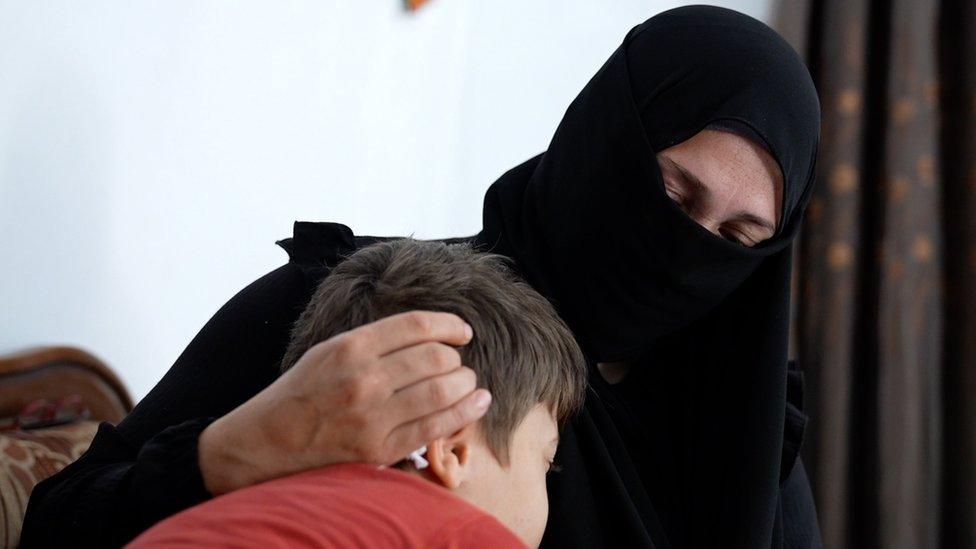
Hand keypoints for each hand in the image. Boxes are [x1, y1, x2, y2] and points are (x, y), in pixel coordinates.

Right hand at [198, 310, 490, 494]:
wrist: (265, 443)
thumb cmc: (301, 393)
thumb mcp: (330, 351)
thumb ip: (375, 341)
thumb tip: (429, 334)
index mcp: (350, 347)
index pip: (415, 325)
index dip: (449, 324)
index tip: (462, 330)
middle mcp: (363, 379)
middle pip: (435, 356)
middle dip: (457, 357)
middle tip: (458, 361)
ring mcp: (372, 416)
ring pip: (442, 389)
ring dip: (465, 382)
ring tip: (468, 382)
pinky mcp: (379, 448)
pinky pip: (436, 426)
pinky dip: (465, 411)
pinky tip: (478, 402)